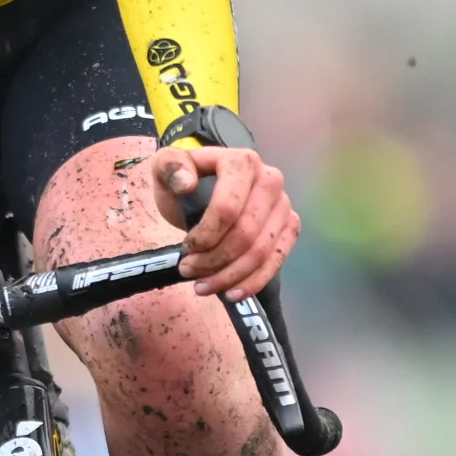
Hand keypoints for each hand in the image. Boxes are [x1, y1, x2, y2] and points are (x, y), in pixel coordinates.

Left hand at [152, 145, 299, 302]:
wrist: (205, 185)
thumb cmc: (185, 179)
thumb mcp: (166, 167)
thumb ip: (169, 166)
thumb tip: (186, 183)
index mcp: (242, 162)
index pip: (228, 208)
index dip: (206, 236)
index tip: (186, 249)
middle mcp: (270, 180)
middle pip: (246, 234)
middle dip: (215, 260)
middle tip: (188, 271)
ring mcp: (283, 205)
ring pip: (261, 252)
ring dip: (230, 276)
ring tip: (203, 286)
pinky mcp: (289, 226)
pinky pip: (277, 260)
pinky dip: (254, 281)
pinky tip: (231, 293)